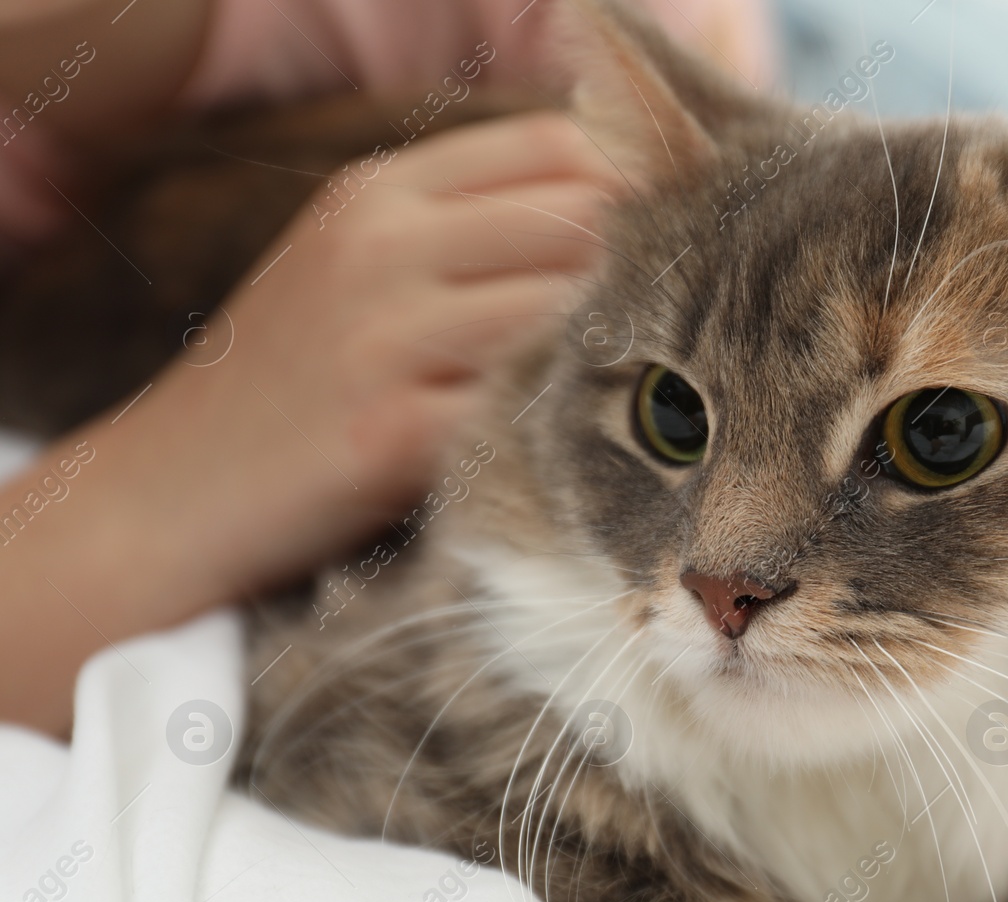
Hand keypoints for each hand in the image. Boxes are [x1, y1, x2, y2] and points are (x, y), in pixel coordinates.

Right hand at [0, 108, 620, 735]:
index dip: (629, 191)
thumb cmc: (293, 378)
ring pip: (570, 306)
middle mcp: (386, 245)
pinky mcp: (394, 432)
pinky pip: (528, 404)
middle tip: (678, 330)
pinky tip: (591, 443)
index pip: (556, 146)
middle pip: (582, 218)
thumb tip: (615, 206)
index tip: (663, 250)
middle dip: (646, 272)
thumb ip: (466, 226)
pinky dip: (572, 420)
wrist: (171, 492)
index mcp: (382, 192)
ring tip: (645, 389)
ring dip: (620, 349)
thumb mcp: (358, 265)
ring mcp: (386, 336)